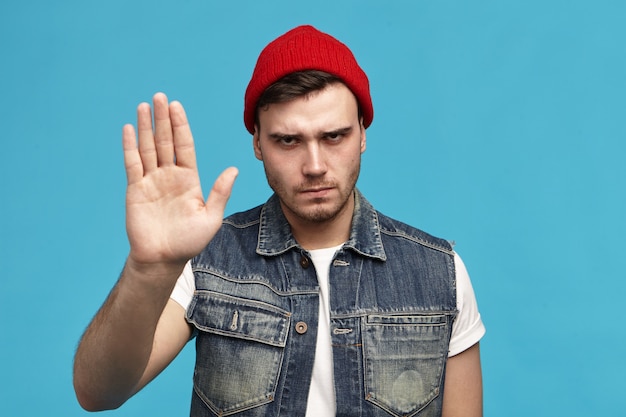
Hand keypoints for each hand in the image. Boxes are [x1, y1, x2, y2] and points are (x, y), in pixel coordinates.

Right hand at [122, 93, 237, 271]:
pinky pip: (132, 164)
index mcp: (189, 179)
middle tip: (160, 97)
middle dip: (163, 119)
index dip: (180, 126)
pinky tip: (129, 128)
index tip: (177, 106)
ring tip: (145, 106)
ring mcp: (151, 181)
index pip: (184, 145)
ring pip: (147, 148)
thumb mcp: (211, 217)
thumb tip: (234, 169)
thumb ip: (220, 192)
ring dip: (146, 127)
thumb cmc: (190, 241)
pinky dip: (130, 146)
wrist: (164, 258)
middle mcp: (169, 175)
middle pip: (165, 141)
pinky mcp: (135, 189)